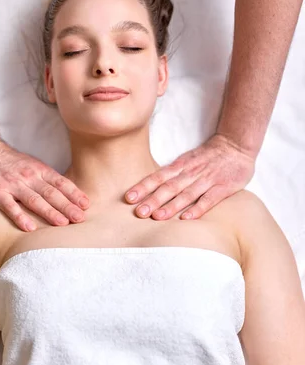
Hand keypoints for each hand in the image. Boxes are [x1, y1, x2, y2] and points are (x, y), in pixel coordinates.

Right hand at [0, 140, 89, 230]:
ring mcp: (12, 184)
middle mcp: (28, 177)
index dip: (74, 194)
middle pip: (51, 193)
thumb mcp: (33, 165)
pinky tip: (30, 228)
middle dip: (67, 206)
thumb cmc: (10, 162)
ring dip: (49, 212)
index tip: (86, 205)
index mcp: (39, 170)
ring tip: (62, 223)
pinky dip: (20, 217)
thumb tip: (70, 194)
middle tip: (80, 219)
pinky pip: (9, 206)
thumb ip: (48, 179)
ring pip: (34, 200)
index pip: (60, 183)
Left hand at [124, 134, 255, 220]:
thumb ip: (171, 174)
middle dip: (153, 200)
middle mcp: (191, 173)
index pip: (158, 177)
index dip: (143, 187)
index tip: (129, 198)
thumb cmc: (207, 157)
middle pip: (169, 187)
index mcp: (180, 166)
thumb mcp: (186, 160)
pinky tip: (187, 219)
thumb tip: (149, 190)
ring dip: (171, 206)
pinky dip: (198, 208)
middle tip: (139, 212)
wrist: (236, 145)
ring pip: (186, 194)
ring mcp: (207, 180)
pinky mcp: (223, 187)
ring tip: (157, 217)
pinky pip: (209, 199)